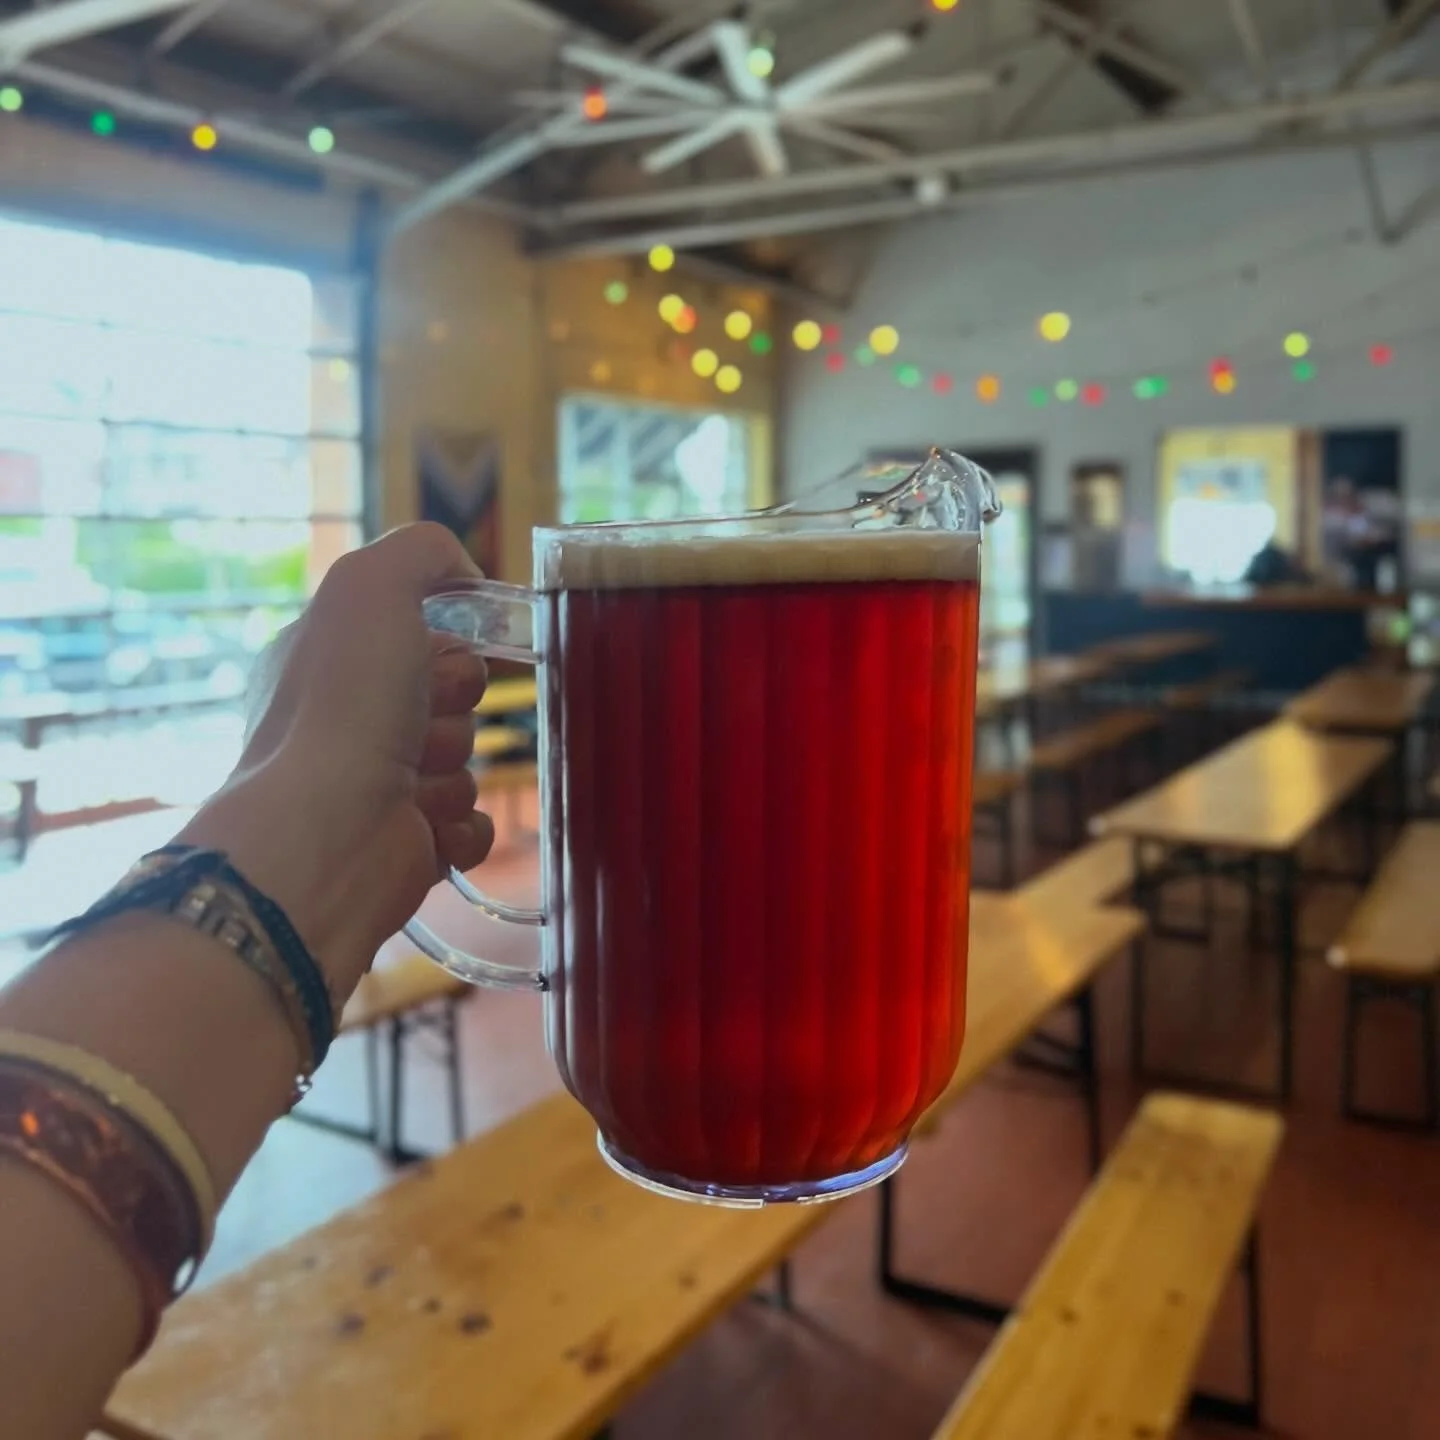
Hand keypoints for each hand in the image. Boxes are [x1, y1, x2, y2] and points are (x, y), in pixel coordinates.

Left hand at [177, 524, 495, 998]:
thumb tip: (466, 574)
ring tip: (410, 787)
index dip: (448, 643)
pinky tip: (430, 830)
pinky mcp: (407, 847)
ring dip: (451, 773)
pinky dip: (460, 827)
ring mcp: (377, 788)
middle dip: (453, 708)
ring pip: (465, 764)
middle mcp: (349, 721)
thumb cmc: (345, 704)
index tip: (442, 653)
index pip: (422, 635)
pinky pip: (471, 824)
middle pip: (453, 698)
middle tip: (418, 724)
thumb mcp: (370, 586)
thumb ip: (420, 552)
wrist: (326, 835)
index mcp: (331, 659)